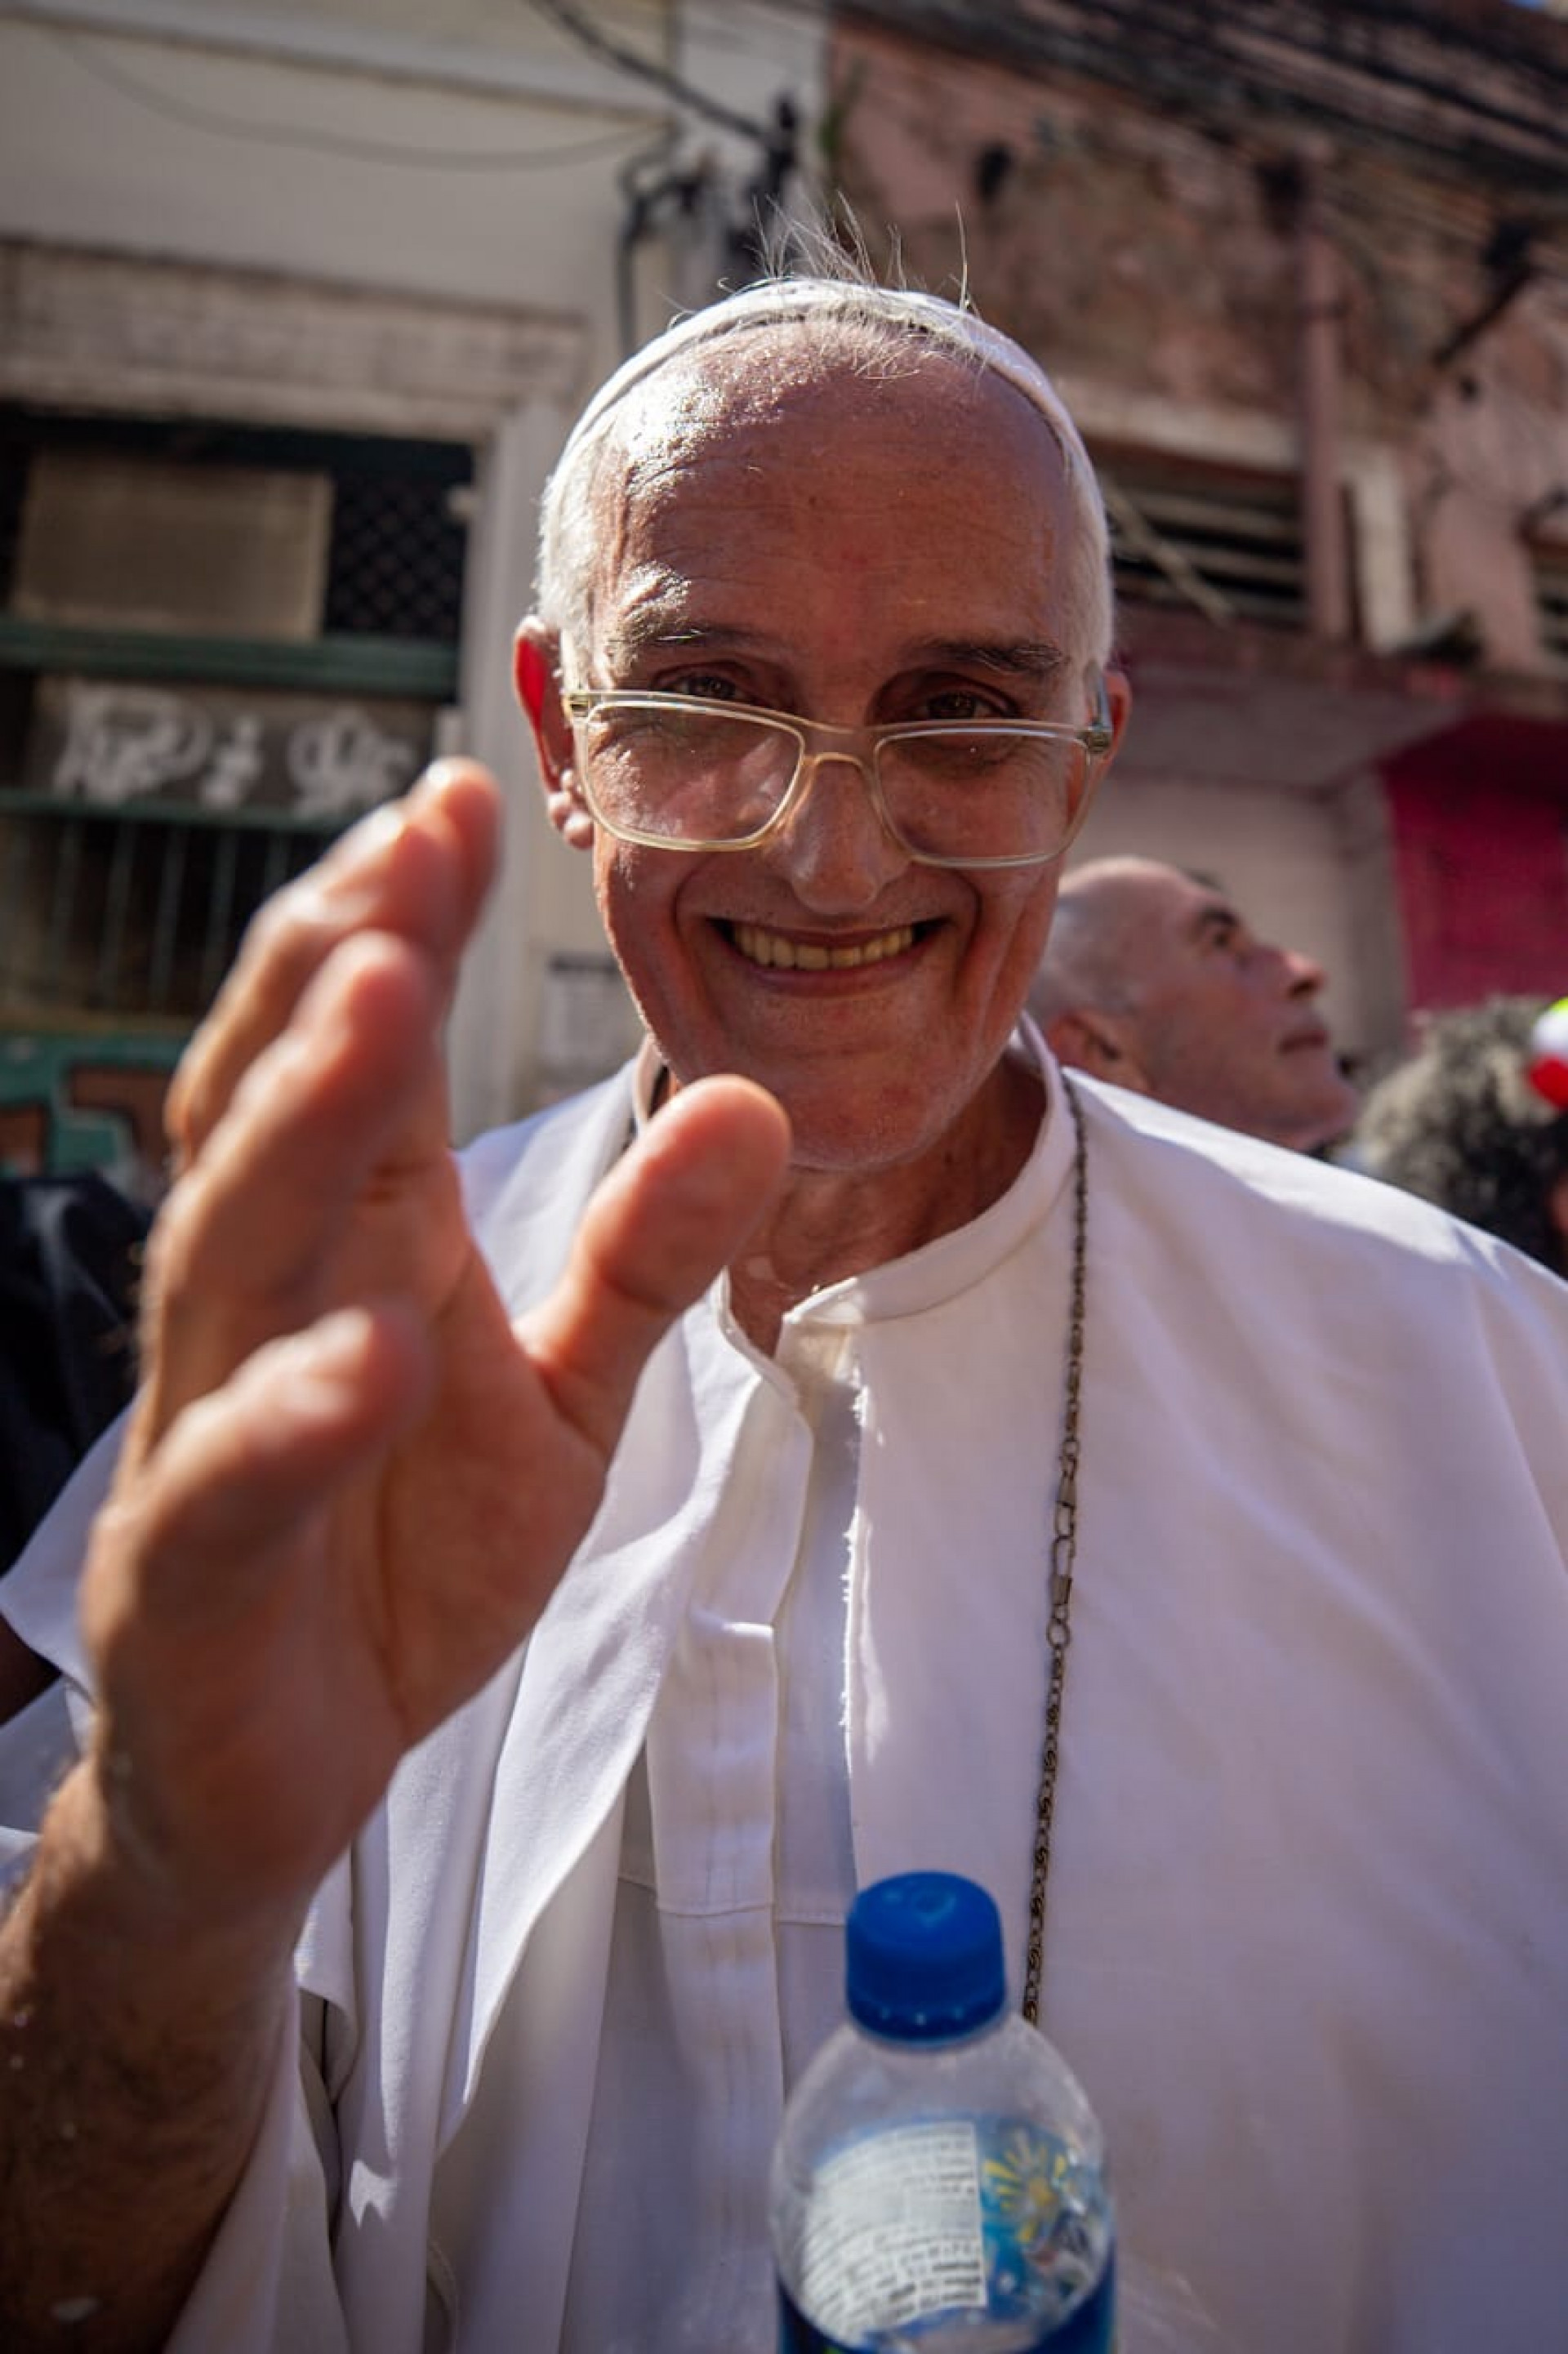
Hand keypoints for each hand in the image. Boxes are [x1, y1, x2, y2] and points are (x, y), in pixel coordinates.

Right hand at [79, 762, 789, 1937]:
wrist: (286, 1766)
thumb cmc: (403, 1550)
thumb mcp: (565, 1393)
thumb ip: (644, 1255)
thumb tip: (752, 1099)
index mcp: (356, 1245)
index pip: (368, 1059)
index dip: (399, 926)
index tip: (462, 802)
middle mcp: (265, 1304)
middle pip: (273, 1107)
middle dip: (333, 969)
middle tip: (409, 846)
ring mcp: (208, 1427)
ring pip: (228, 1250)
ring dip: (297, 1124)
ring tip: (374, 1003)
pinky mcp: (188, 1572)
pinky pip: (231, 1479)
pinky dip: (295, 1414)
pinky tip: (373, 1353)